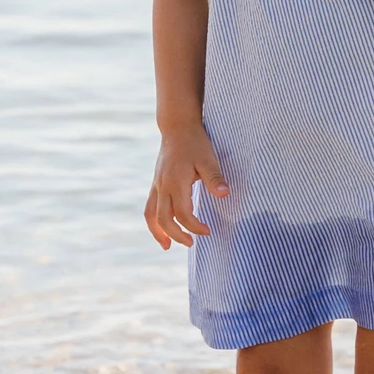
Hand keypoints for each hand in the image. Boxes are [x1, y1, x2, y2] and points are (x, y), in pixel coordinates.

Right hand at [144, 125, 228, 248]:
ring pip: (151, 214)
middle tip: (192, 243)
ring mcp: (157, 185)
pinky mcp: (156, 183)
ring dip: (158, 232)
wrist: (177, 127)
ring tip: (166, 246)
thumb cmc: (195, 143)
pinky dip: (154, 221)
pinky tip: (162, 228)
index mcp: (175, 182)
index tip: (208, 231)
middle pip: (164, 218)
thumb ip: (214, 177)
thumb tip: (224, 194)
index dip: (195, 226)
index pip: (183, 213)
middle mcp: (163, 186)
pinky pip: (150, 207)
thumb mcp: (208, 158)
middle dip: (177, 234)